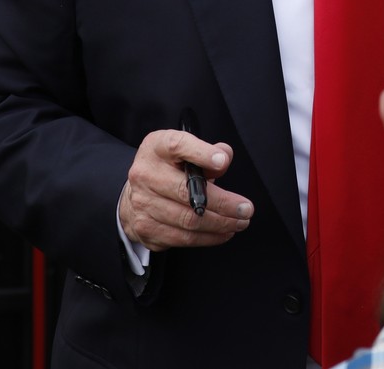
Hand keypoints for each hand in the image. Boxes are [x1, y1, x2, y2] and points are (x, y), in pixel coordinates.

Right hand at [119, 129, 253, 251]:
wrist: (137, 193)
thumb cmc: (170, 168)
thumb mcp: (186, 150)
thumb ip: (208, 151)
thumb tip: (223, 158)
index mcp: (156, 148)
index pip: (177, 146)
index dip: (201, 153)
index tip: (222, 162)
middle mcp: (145, 175)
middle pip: (187, 192)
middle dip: (223, 203)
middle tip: (246, 209)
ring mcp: (143, 204)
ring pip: (188, 220)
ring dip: (220, 224)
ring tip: (240, 222)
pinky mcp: (145, 228)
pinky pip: (182, 237)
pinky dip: (208, 238)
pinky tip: (224, 232)